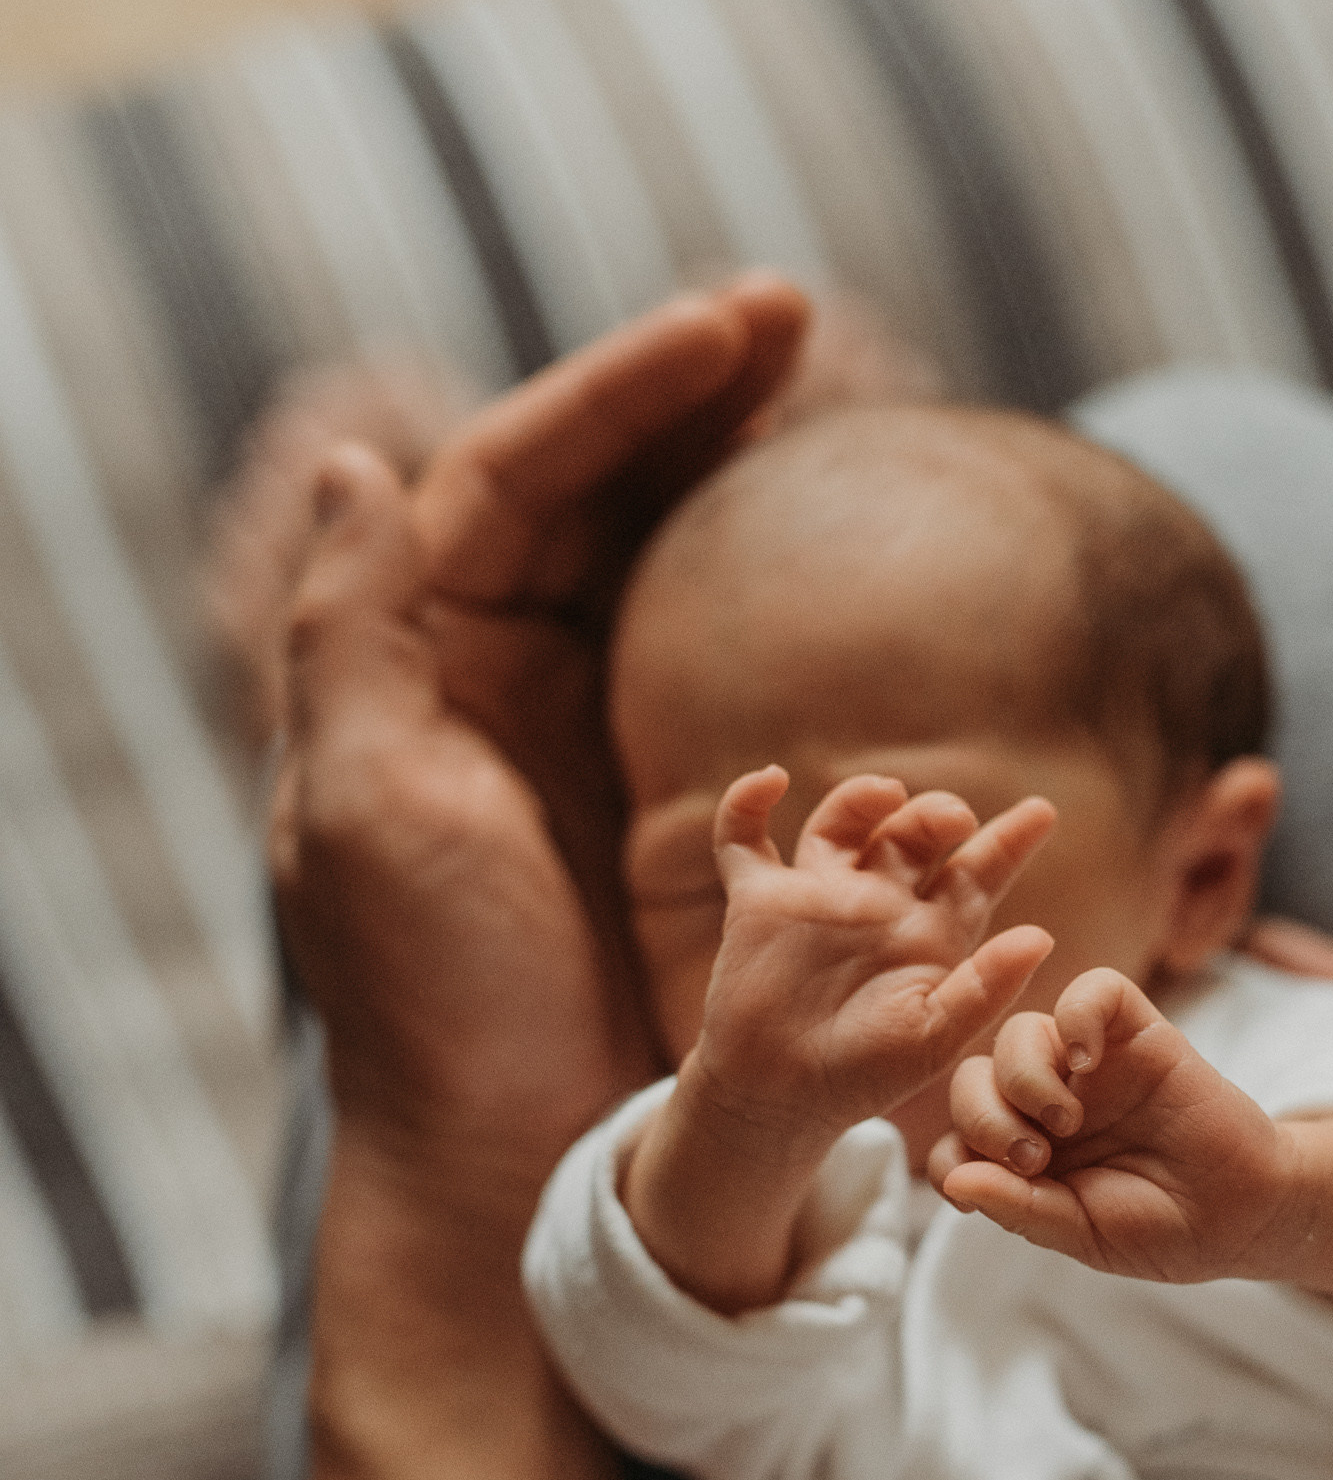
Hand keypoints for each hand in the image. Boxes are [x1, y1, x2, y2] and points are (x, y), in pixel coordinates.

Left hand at [406, 274, 808, 1075]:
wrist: (514, 1161)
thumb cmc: (435, 1001)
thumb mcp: (368, 809)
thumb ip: (348, 635)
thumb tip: (355, 465)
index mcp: (415, 664)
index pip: (508, 476)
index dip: (617, 388)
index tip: (734, 325)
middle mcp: (491, 679)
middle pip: (590, 492)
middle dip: (685, 397)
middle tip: (795, 318)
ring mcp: (581, 737)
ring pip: (656, 562)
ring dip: (730, 473)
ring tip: (827, 392)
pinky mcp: (664, 805)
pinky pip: (723, 668)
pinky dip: (774, 603)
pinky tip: (838, 558)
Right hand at [680, 766, 1059, 1148]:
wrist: (777, 1103)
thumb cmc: (861, 1078)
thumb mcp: (934, 1041)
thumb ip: (985, 989)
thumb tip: (1042, 937)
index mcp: (928, 934)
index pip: (977, 873)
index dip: (1010, 841)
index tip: (1043, 813)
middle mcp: (878, 904)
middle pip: (913, 835)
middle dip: (935, 815)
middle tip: (953, 819)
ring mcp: (818, 897)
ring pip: (843, 823)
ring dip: (863, 798)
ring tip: (886, 796)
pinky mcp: (759, 902)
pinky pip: (743, 838)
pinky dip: (747, 801)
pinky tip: (771, 779)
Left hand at [931, 968, 1295, 1280]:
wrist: (1244, 1214)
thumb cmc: (1163, 1229)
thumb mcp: (1080, 1232)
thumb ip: (1018, 1207)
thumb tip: (953, 1181)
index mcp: (1028, 1152)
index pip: (958, 1135)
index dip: (954, 1154)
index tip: (980, 1185)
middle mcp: (1050, 1101)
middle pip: (974, 1076)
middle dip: (983, 1117)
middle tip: (1032, 1156)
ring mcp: (1092, 1066)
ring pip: (1020, 1032)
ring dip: (1022, 1076)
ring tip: (1063, 1121)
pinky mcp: (1138, 1034)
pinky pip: (1094, 991)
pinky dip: (1078, 1014)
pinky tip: (1086, 1060)